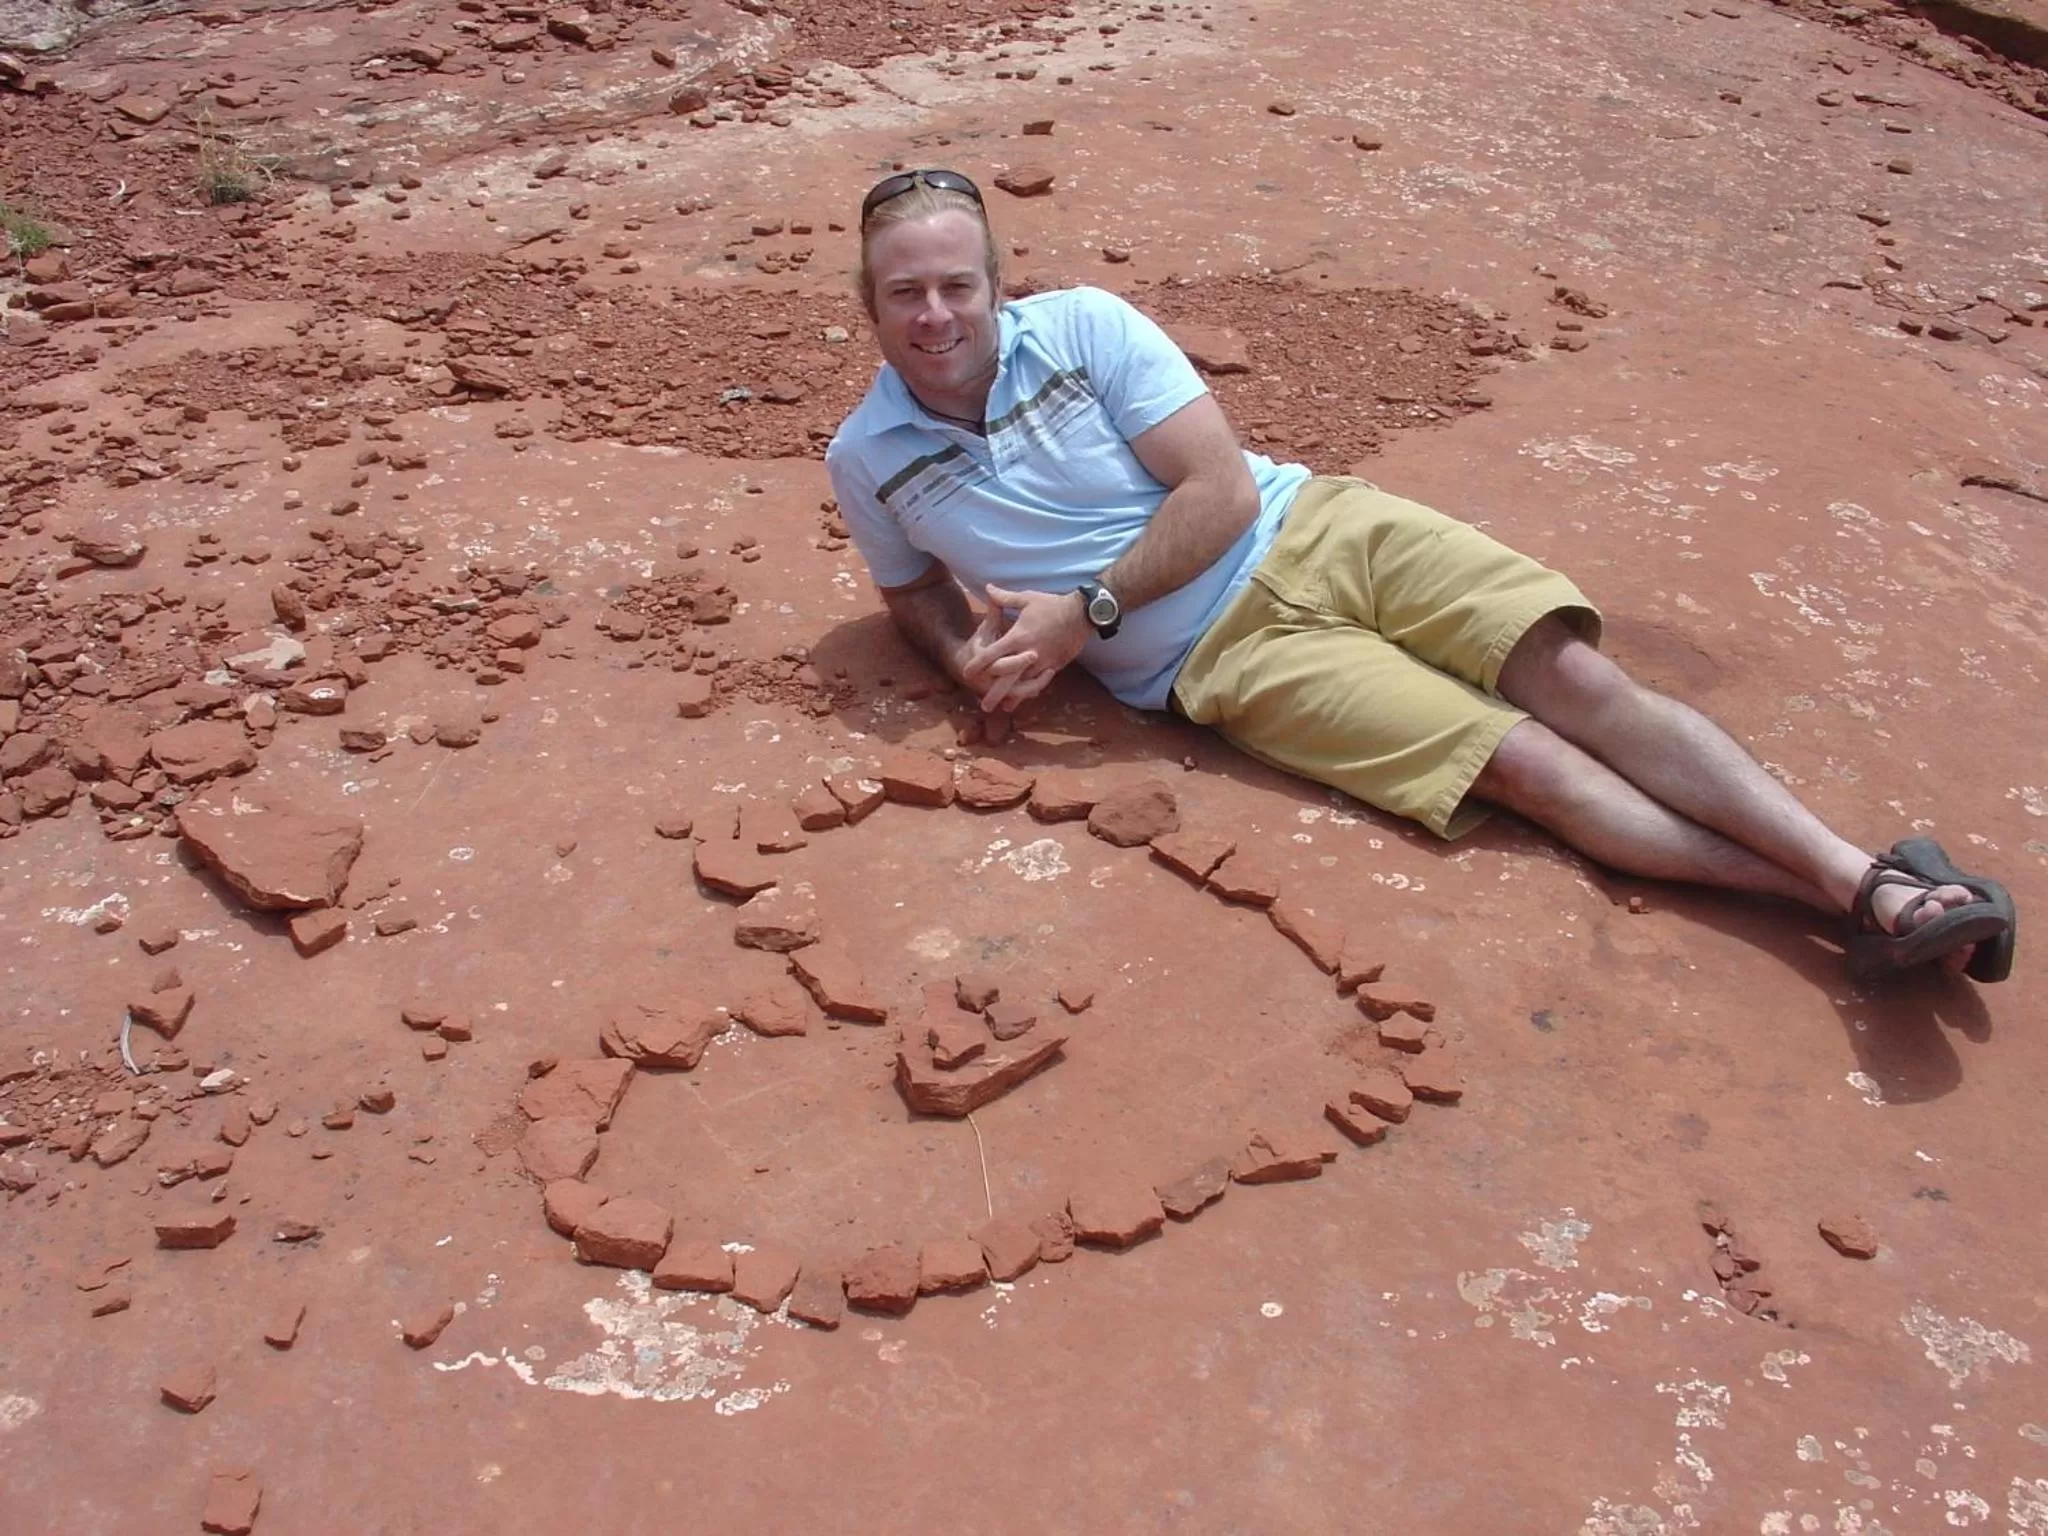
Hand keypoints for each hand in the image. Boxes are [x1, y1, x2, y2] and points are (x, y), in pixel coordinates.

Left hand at [958, 584, 1089, 712]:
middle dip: (995, 693)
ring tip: (1004, 708)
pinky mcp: (1055, 665)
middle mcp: (1029, 652)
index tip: (966, 673)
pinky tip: (1026, 697)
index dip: (978, 664)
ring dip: (1014, 697)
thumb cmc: (1053, 605)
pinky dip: (1031, 690)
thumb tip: (987, 588)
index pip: (992, 654)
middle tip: (983, 706)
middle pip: (1007, 678)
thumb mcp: (1027, 598)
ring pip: (1025, 684)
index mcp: (1018, 636)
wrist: (1082, 614)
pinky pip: (1040, 681)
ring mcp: (1043, 661)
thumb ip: (1004, 598)